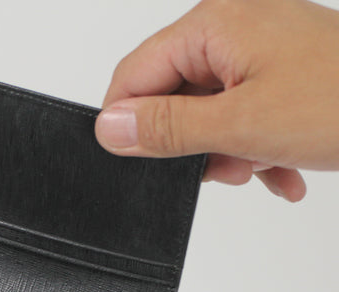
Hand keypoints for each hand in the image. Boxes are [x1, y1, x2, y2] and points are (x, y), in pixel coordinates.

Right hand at [94, 0, 338, 201]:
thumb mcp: (241, 123)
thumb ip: (168, 127)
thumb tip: (111, 128)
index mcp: (215, 24)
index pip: (135, 73)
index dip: (128, 121)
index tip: (135, 160)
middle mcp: (232, 31)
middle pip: (171, 96)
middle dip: (190, 144)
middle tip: (216, 168)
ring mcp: (257, 55)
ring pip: (206, 114)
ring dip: (225, 153)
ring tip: (257, 168)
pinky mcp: (276, 78)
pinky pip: (238, 118)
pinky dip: (251, 150)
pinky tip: (277, 171)